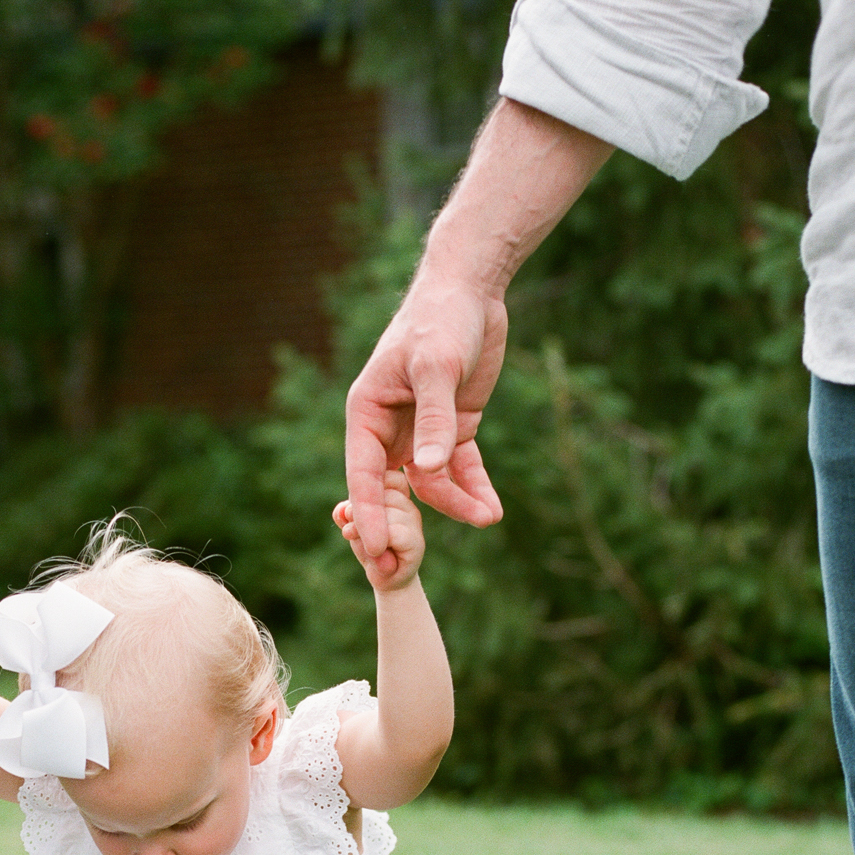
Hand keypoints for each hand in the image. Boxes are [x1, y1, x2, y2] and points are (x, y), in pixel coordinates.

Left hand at [334, 470, 424, 591]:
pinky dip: (376, 545)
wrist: (386, 581)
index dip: (363, 494)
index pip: (384, 478)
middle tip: (350, 533)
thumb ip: (347, 514)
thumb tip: (345, 510)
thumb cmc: (370, 550)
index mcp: (397, 495)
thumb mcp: (353, 527)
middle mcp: (409, 506)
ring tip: (363, 546)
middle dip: (358, 513)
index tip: (353, 514)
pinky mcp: (416, 543)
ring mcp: (415, 524)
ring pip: (387, 513)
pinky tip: (374, 555)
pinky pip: (393, 533)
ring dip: (364, 532)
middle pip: (381, 494)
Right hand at [344, 270, 504, 566]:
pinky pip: (459, 469)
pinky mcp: (452, 429)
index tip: (377, 549)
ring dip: (457, 504)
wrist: (473, 289)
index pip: (363, 473)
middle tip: (410, 565)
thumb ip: (434, 419)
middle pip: (392, 488)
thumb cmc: (442, 319)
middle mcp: (388, 427)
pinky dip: (474, 488)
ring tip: (488, 516)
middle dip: (406, 525)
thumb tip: (427, 471)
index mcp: (366, 412)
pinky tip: (492, 508)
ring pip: (431, 484)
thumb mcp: (437, 366)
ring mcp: (420, 431)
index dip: (370, 513)